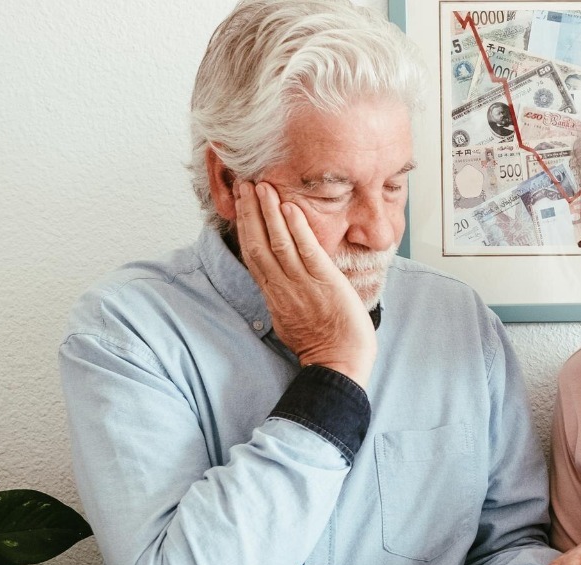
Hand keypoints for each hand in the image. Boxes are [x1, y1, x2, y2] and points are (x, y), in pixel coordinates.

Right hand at [235, 182, 376, 387]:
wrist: (339, 364)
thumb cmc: (321, 345)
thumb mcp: (291, 319)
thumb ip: (284, 297)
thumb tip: (280, 282)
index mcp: (273, 295)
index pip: (252, 254)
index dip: (245, 227)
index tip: (241, 204)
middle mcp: (281, 287)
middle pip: (257, 243)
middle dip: (249, 212)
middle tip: (244, 184)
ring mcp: (301, 284)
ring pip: (277, 243)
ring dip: (268, 212)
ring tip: (262, 186)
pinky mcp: (324, 283)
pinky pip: (306, 252)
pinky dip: (296, 229)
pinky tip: (289, 209)